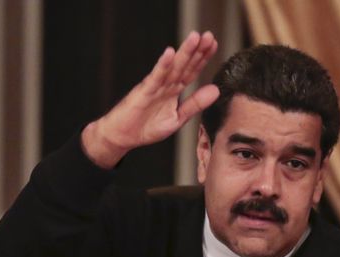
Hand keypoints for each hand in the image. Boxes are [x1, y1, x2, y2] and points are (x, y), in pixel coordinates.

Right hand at [82, 31, 219, 168]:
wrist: (123, 136)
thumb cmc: (147, 127)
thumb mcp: (177, 118)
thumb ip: (195, 104)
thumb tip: (216, 90)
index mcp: (174, 90)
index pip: (192, 71)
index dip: (203, 58)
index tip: (214, 44)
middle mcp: (166, 85)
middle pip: (184, 65)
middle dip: (196, 50)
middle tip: (209, 36)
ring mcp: (155, 86)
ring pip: (172, 67)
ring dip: (183, 53)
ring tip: (194, 38)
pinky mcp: (143, 92)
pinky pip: (155, 77)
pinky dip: (162, 65)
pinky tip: (170, 53)